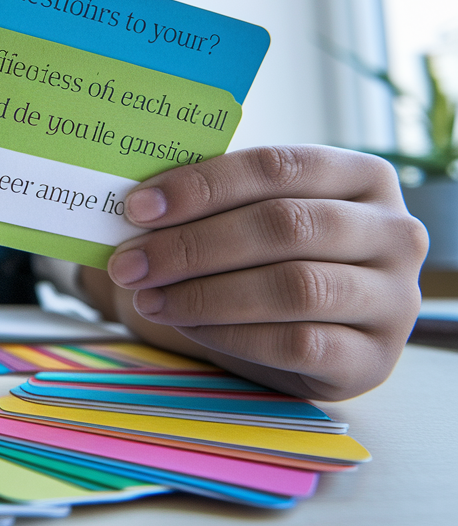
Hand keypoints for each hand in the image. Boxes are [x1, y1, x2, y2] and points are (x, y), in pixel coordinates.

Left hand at [82, 145, 425, 399]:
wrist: (304, 334)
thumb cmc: (268, 259)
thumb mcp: (250, 216)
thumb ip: (213, 200)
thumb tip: (137, 201)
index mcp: (363, 175)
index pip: (278, 166)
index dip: (203, 185)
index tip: (138, 207)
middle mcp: (394, 232)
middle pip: (284, 225)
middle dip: (193, 245)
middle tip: (130, 263)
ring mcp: (395, 298)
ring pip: (294, 286)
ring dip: (205, 293)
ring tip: (148, 298)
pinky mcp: (375, 359)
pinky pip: (298, 343)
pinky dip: (231, 334)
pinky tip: (187, 327)